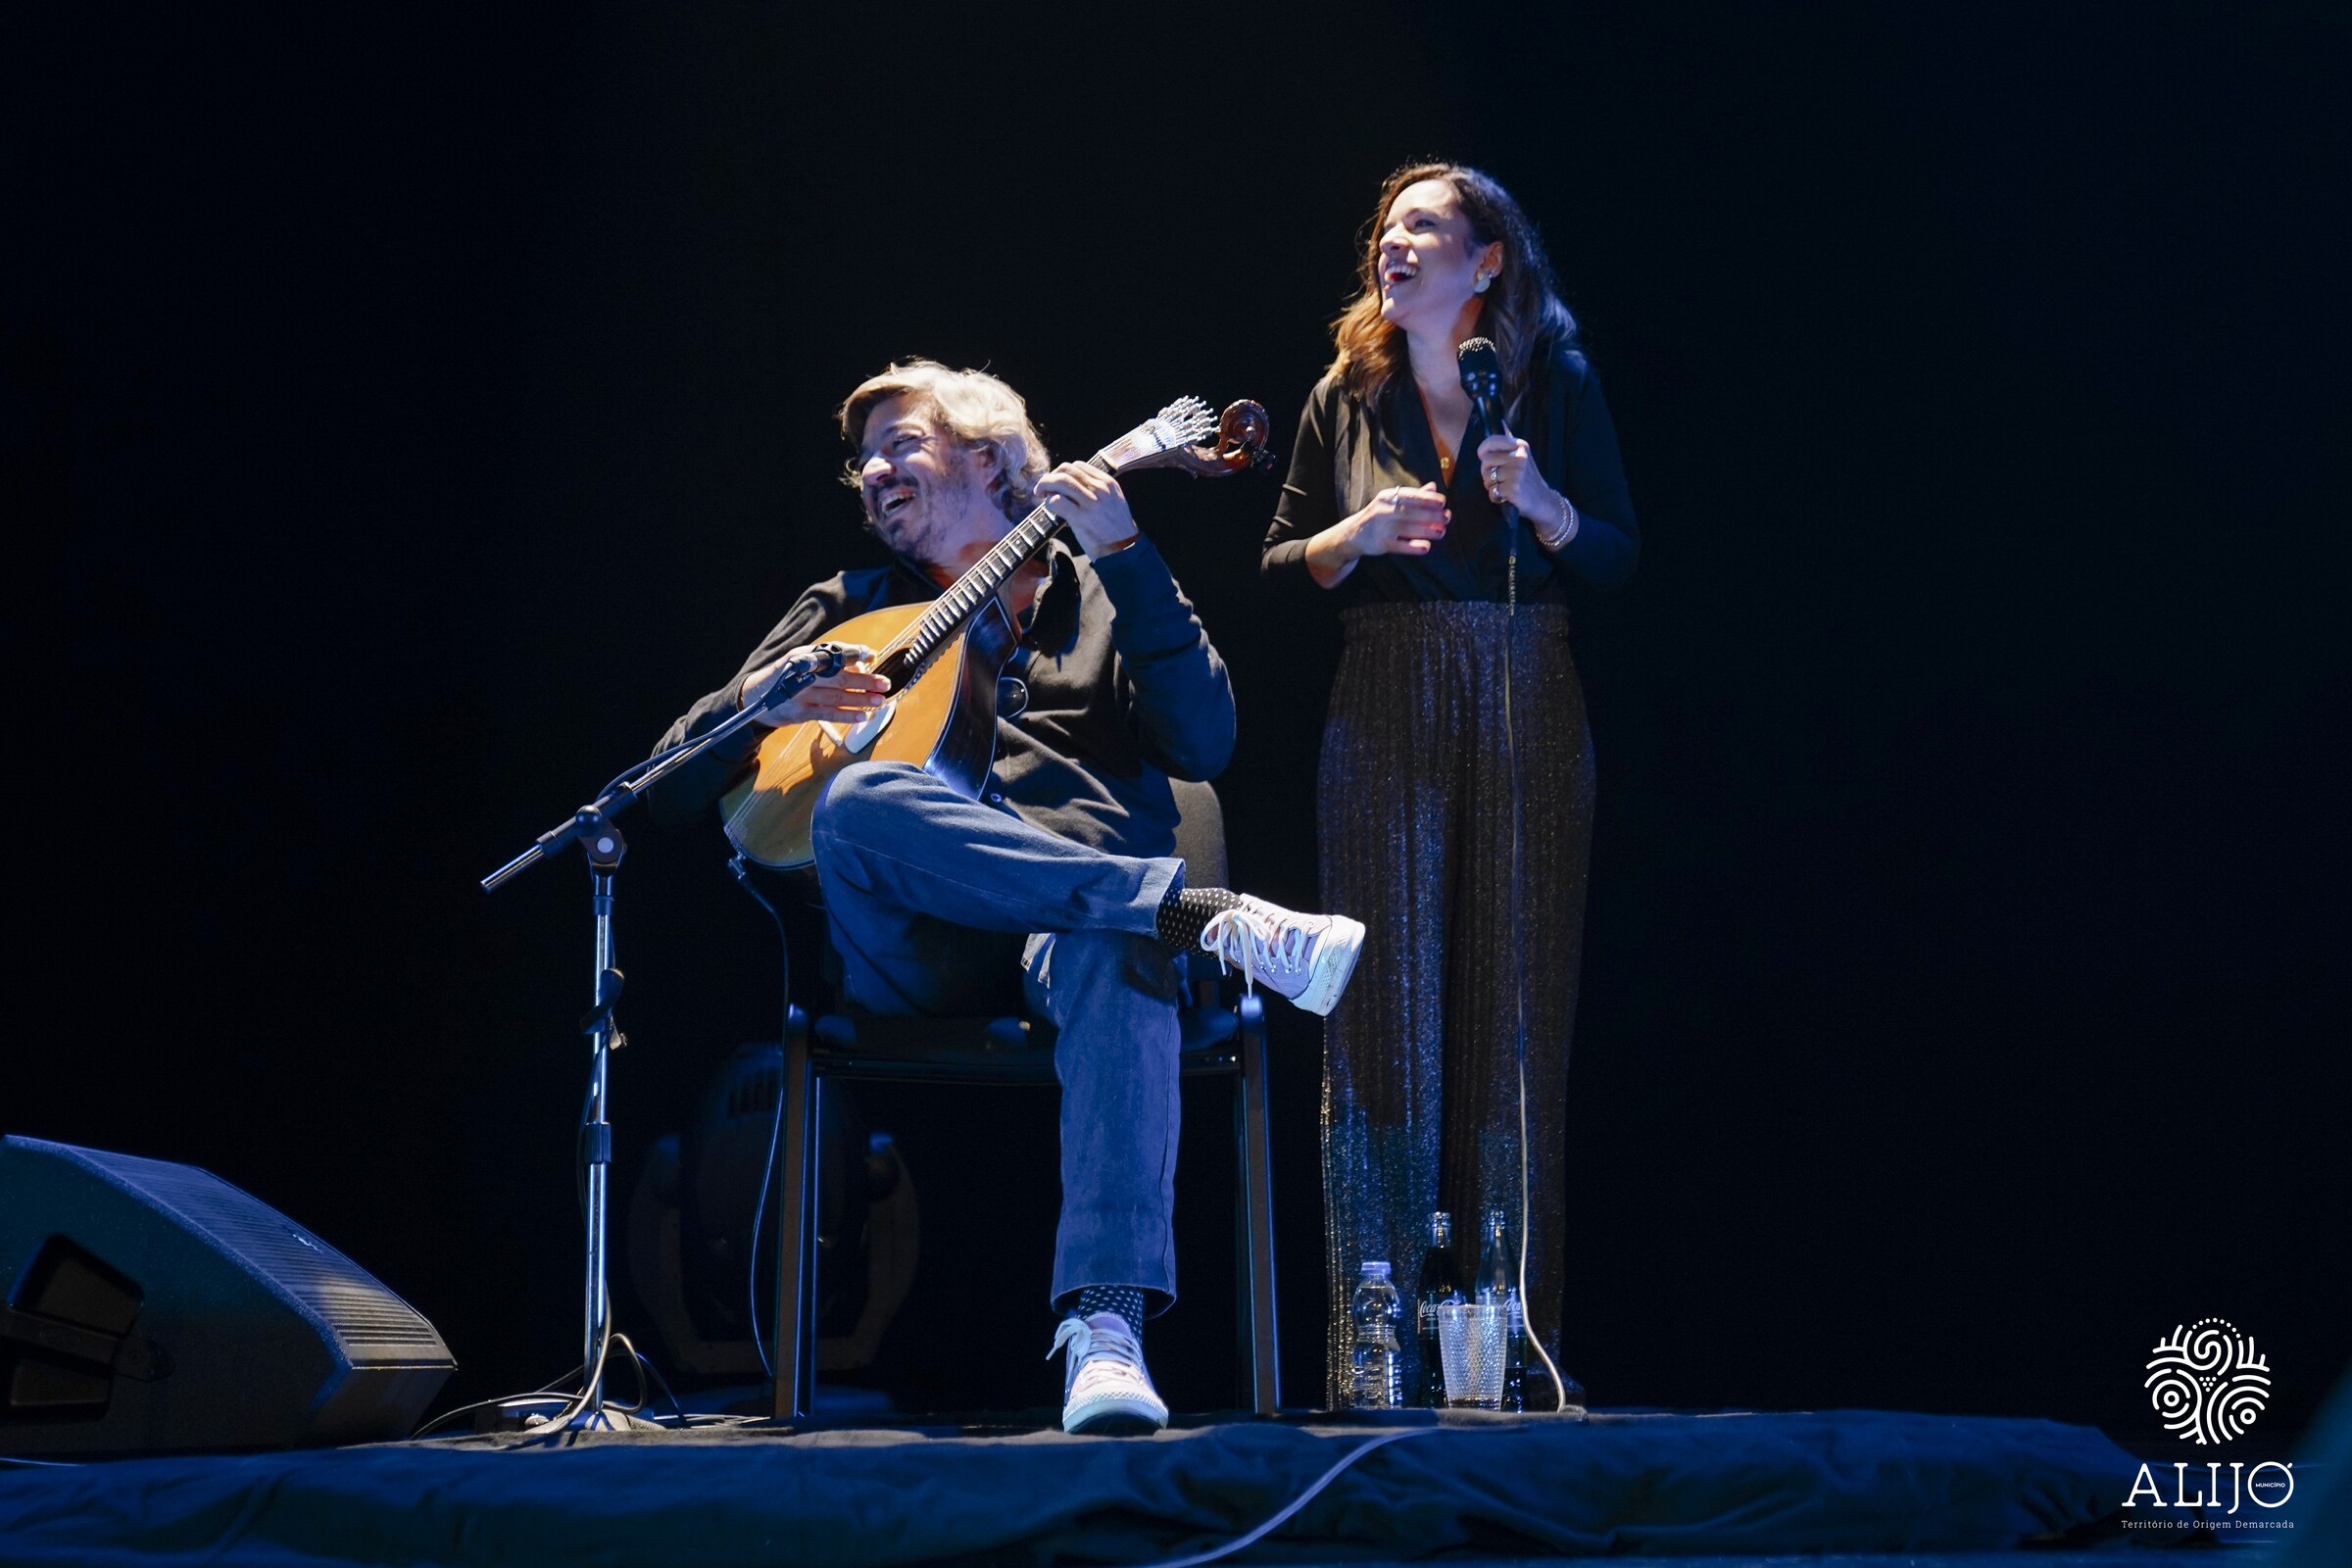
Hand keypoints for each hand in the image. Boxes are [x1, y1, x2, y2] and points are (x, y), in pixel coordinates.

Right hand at [739, 643, 888, 724]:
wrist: (757, 695)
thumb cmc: (788, 676)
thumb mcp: (803, 660)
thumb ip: (830, 659)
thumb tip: (861, 661)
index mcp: (805, 657)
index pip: (833, 653)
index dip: (854, 653)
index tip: (872, 655)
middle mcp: (803, 674)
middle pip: (839, 677)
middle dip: (865, 680)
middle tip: (884, 683)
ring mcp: (801, 695)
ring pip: (837, 697)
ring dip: (861, 699)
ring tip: (880, 700)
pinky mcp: (800, 713)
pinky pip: (828, 714)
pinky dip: (847, 715)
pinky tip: (863, 716)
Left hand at [1034, 462, 1137, 555]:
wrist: (1124, 550)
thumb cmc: (1116, 529)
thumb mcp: (1113, 501)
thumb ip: (1096, 490)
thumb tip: (1070, 486)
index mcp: (1108, 482)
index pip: (1078, 465)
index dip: (1062, 472)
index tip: (1057, 483)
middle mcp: (1100, 488)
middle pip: (1066, 469)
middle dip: (1050, 477)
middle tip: (1043, 489)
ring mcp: (1091, 502)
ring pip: (1060, 481)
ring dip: (1045, 486)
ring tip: (1041, 495)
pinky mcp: (1081, 517)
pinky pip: (1057, 501)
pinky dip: (1049, 503)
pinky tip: (1051, 509)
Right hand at [1345, 483, 1450, 557]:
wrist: (1353, 534)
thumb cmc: (1378, 515)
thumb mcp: (1392, 502)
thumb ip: (1413, 496)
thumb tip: (1433, 487)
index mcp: (1388, 497)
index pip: (1410, 496)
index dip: (1427, 499)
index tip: (1442, 502)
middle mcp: (1383, 511)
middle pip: (1411, 512)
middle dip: (1431, 515)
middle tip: (1447, 518)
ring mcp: (1381, 528)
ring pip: (1408, 529)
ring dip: (1427, 530)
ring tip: (1442, 532)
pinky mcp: (1381, 544)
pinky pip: (1400, 546)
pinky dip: (1414, 547)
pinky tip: (1426, 547)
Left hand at [1473, 434, 1557, 519]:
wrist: (1543, 501)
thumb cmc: (1527, 479)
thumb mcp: (1522, 457)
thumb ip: (1509, 446)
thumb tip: (1502, 427)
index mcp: (1520, 446)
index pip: (1491, 442)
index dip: (1482, 451)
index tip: (1483, 457)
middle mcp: (1519, 457)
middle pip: (1486, 461)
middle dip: (1487, 472)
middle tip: (1498, 479)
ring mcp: (1516, 473)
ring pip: (1487, 477)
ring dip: (1491, 485)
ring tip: (1505, 487)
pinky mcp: (1512, 488)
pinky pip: (1492, 491)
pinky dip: (1496, 497)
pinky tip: (1506, 497)